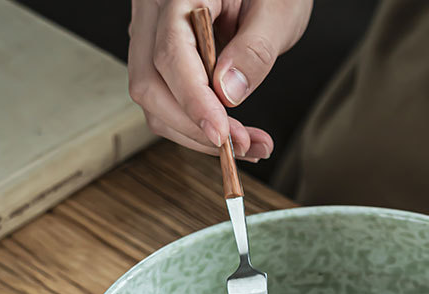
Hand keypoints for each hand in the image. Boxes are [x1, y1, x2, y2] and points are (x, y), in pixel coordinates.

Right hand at [128, 0, 312, 158]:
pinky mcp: (163, 56)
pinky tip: (232, 135)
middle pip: (150, 84)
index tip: (222, 135)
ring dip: (198, 135)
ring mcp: (153, 34)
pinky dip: (197, 125)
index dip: (195, 102)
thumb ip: (254, 50)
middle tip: (243, 146)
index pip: (171, 54)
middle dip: (195, 127)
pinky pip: (167, 99)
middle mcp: (155, 11)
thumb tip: (227, 95)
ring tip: (249, 146)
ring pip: (154, 100)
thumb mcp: (277, 12)